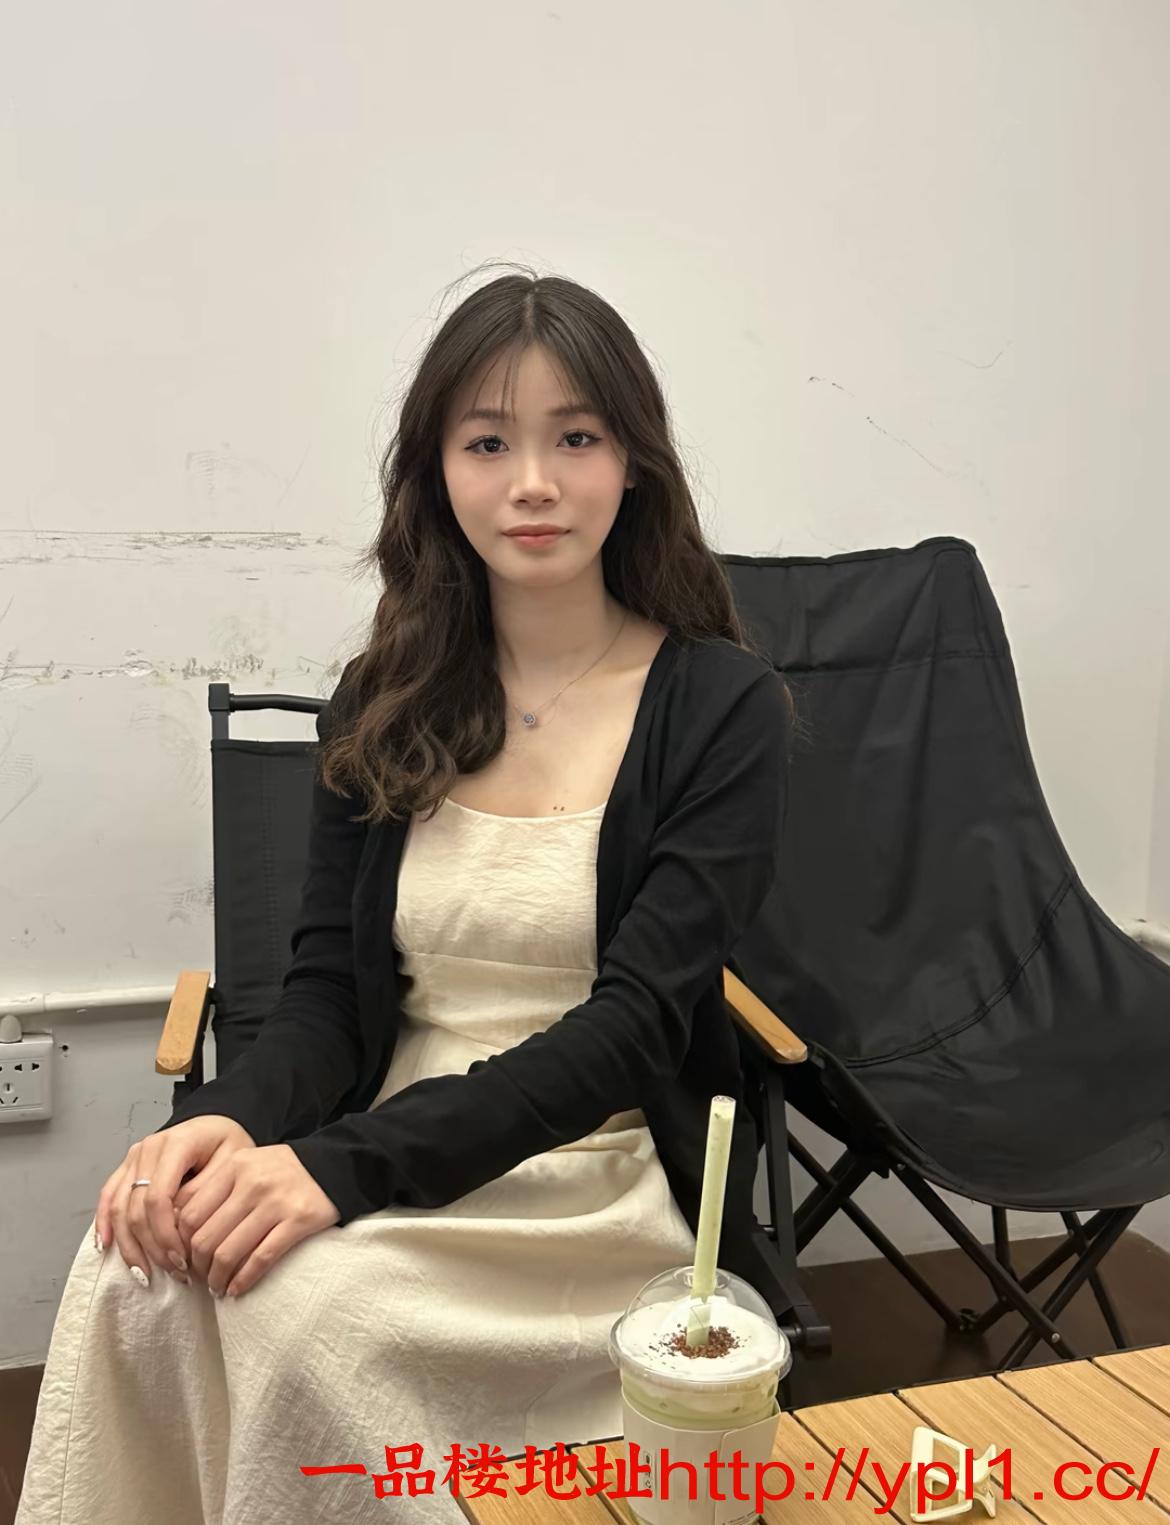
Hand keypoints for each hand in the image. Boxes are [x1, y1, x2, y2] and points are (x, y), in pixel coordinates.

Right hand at [96, 1115, 256, 1285]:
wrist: (217, 1126)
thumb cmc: (228, 1144)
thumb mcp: (232, 1164)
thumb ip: (204, 1194)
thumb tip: (179, 1228)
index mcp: (176, 1143)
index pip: (158, 1197)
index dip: (166, 1234)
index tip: (182, 1260)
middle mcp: (148, 1148)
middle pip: (136, 1207)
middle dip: (151, 1246)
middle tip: (174, 1272)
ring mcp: (133, 1157)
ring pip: (119, 1207)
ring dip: (129, 1245)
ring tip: (146, 1273)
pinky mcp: (126, 1167)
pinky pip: (108, 1197)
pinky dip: (105, 1223)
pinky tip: (106, 1247)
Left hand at [174, 1143, 339, 1297]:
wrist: (336, 1165)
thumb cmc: (283, 1171)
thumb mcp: (247, 1166)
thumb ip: (216, 1189)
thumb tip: (178, 1230)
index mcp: (234, 1166)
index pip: (189, 1214)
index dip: (180, 1244)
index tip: (184, 1259)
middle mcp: (252, 1182)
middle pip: (205, 1238)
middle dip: (197, 1268)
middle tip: (200, 1279)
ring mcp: (276, 1202)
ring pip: (229, 1253)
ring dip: (217, 1279)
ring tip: (217, 1287)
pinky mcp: (298, 1220)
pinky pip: (261, 1259)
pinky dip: (244, 1280)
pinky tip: (238, 1288)